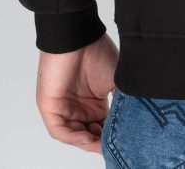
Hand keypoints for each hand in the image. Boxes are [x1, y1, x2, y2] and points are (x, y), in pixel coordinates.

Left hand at [35, 31, 118, 153]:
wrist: (78, 36)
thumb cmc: (98, 53)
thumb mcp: (118, 81)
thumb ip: (122, 104)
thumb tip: (133, 124)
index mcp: (96, 104)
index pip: (104, 128)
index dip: (114, 137)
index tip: (128, 142)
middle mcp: (80, 109)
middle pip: (90, 136)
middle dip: (102, 144)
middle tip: (115, 148)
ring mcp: (64, 109)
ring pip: (76, 136)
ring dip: (89, 144)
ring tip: (102, 146)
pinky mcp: (51, 108)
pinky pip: (60, 130)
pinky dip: (74, 138)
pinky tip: (87, 138)